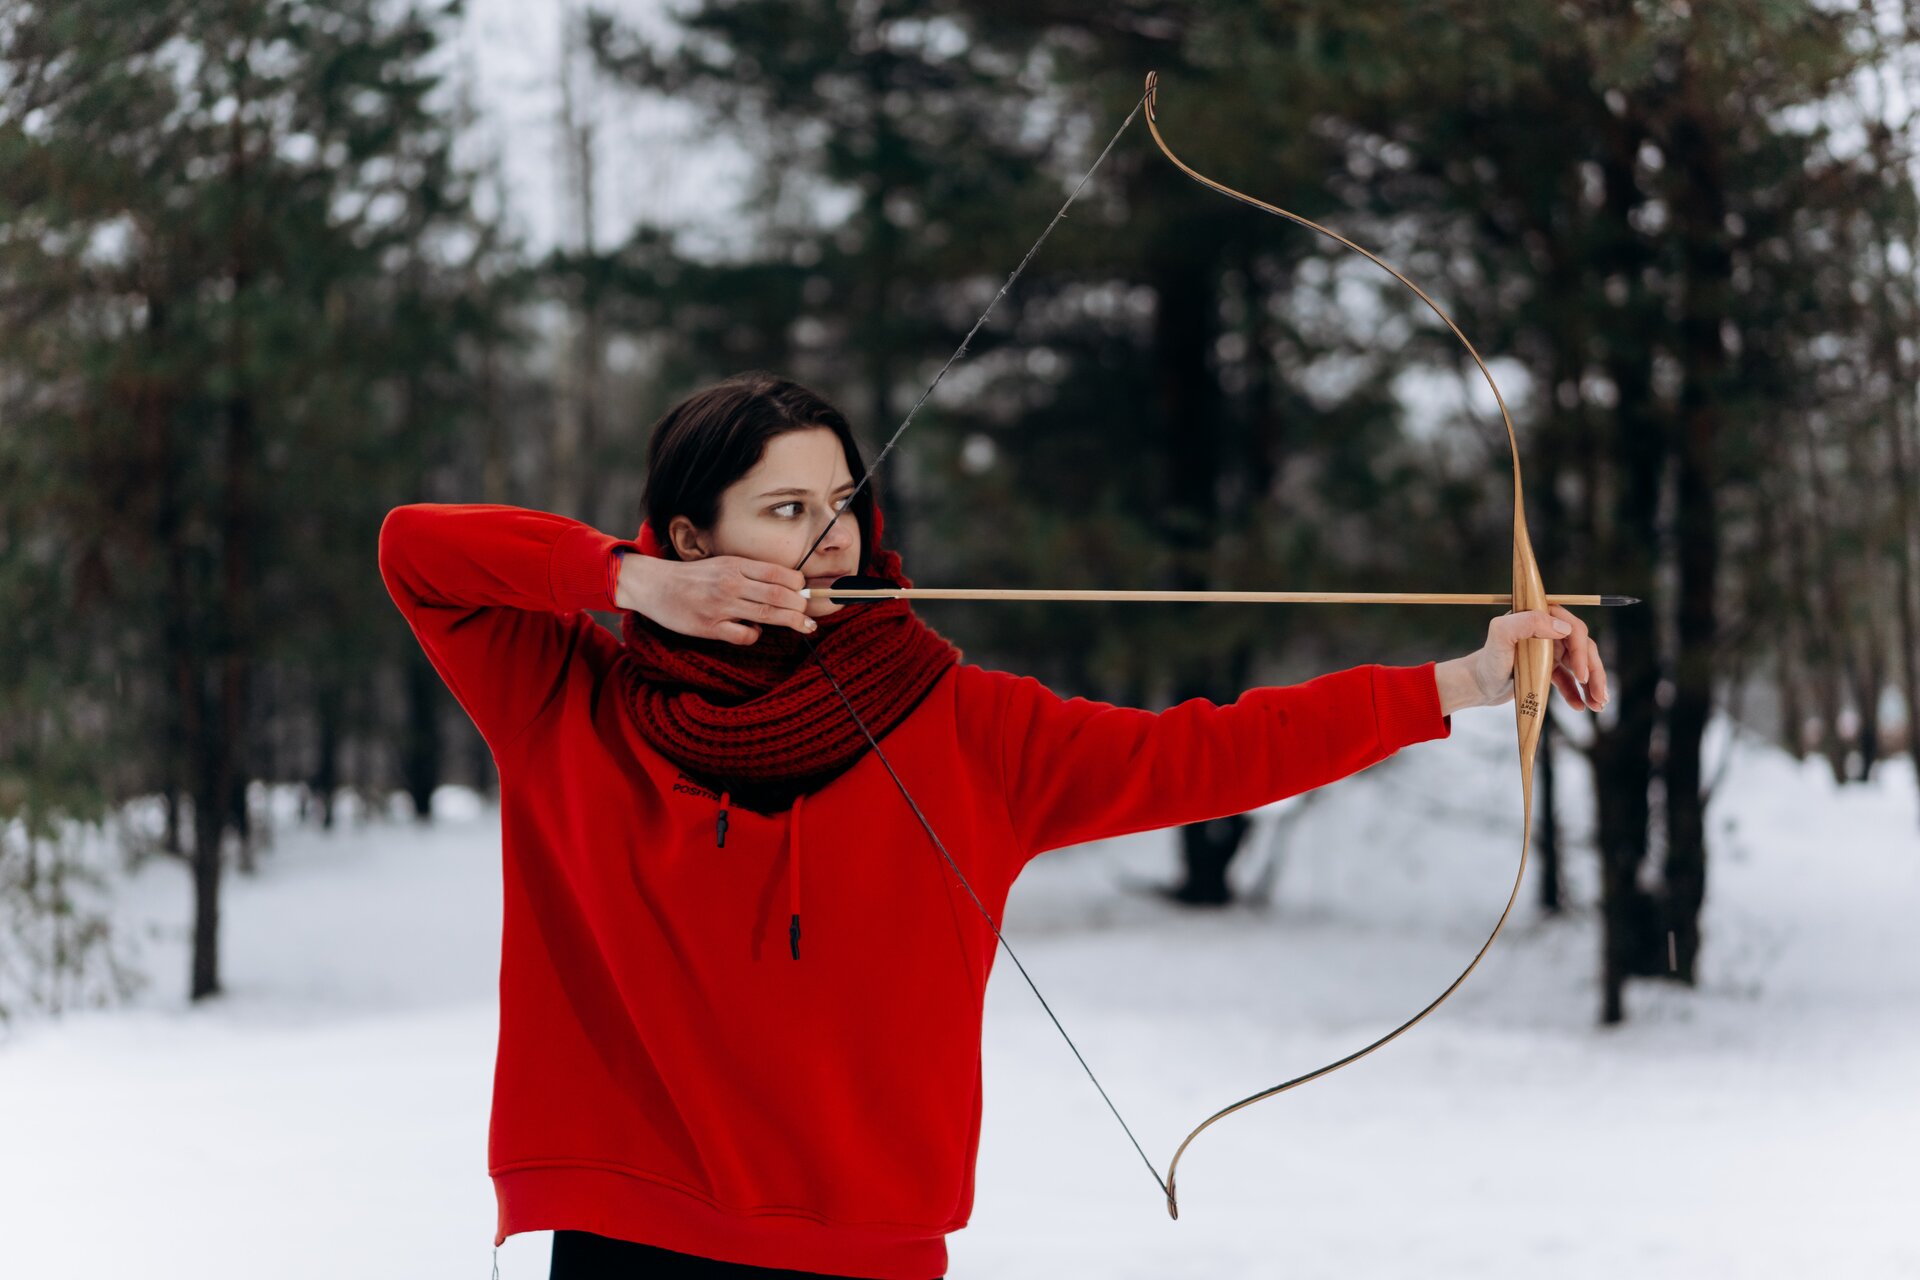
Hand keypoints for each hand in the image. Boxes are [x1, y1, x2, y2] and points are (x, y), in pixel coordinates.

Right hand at [617, 553, 817, 645]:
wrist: (655, 585)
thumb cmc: (693, 577)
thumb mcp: (722, 564)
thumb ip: (749, 573)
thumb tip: (783, 586)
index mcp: (735, 565)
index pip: (777, 572)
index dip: (798, 584)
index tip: (805, 591)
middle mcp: (731, 583)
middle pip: (778, 595)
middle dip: (800, 606)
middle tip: (810, 614)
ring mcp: (721, 606)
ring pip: (767, 614)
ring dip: (791, 621)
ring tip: (804, 626)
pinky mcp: (711, 627)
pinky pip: (744, 635)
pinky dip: (755, 635)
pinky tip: (753, 631)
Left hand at [1444, 604, 1608, 713]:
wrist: (1476, 685)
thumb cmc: (1487, 660)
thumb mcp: (1500, 636)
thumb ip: (1526, 623)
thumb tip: (1562, 627)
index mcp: (1540, 617)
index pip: (1573, 628)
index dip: (1582, 651)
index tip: (1581, 675)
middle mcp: (1547, 630)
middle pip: (1583, 648)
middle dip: (1595, 672)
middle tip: (1600, 697)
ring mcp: (1549, 650)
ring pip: (1581, 664)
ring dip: (1593, 684)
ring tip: (1598, 705)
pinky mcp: (1547, 668)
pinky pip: (1569, 680)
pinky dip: (1577, 692)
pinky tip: (1581, 707)